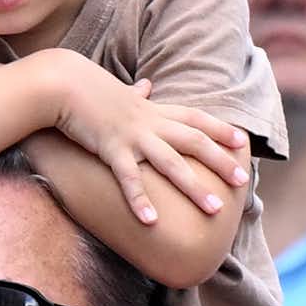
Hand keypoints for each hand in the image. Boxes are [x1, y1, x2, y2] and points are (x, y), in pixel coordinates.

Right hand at [44, 57, 247, 224]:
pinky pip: (129, 178)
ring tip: (214, 209)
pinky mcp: (111, 149)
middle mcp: (151, 123)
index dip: (220, 130)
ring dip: (195, 187)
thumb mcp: (119, 92)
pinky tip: (151, 221)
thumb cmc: (88, 89)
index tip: (242, 143)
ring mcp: (133, 137)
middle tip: (241, 181)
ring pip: (172, 164)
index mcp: (154, 110)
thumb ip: (135, 93)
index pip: (196, 118)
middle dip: (220, 162)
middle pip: (195, 142)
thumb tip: (146, 84)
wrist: (62, 84)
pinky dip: (140, 199)